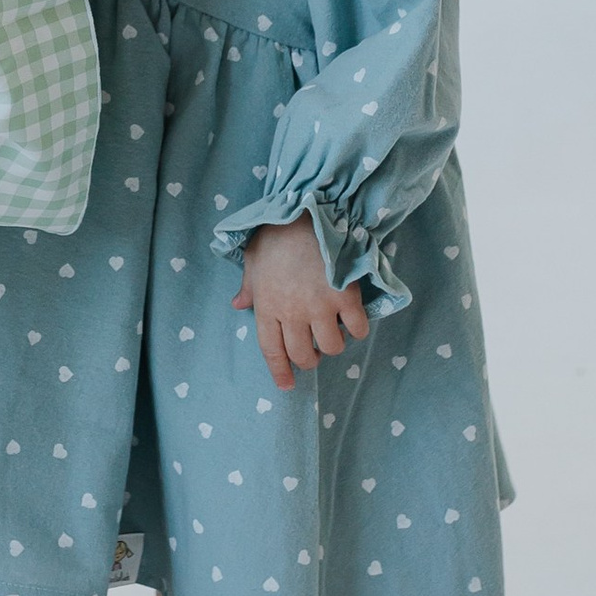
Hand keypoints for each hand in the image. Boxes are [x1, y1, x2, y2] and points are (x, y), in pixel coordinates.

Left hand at [235, 217, 369, 392]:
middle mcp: (292, 313)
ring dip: (333, 345)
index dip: (280, 371)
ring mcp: (320, 307)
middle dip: (309, 359)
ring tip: (333, 333)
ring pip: (331, 347)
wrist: (307, 211)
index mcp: (267, 306)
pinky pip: (356, 328)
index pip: (271, 351)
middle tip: (314, 351)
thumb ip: (248, 286)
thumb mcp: (253, 258)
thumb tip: (239, 305)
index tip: (287, 385)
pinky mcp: (346, 297)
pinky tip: (354, 322)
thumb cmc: (277, 233)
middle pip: (302, 354)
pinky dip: (357, 330)